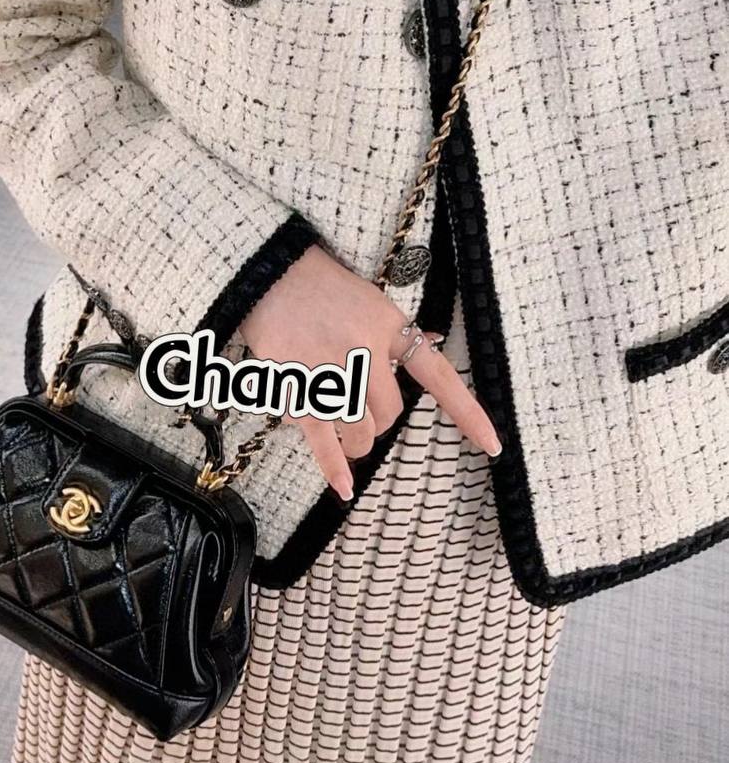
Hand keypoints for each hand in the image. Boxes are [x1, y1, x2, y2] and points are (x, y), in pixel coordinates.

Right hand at [239, 245, 501, 500]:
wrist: (270, 275)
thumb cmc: (321, 288)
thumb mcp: (371, 302)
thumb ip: (397, 331)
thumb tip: (431, 342)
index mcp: (390, 328)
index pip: (438, 376)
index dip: (467, 414)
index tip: (492, 446)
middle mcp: (365, 352)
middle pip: (390, 414)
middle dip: (377, 422)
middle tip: (359, 411)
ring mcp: (331, 373)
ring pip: (360, 432)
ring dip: (355, 442)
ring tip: (342, 433)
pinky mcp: (298, 388)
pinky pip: (321, 438)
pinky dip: (333, 467)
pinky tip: (343, 488)